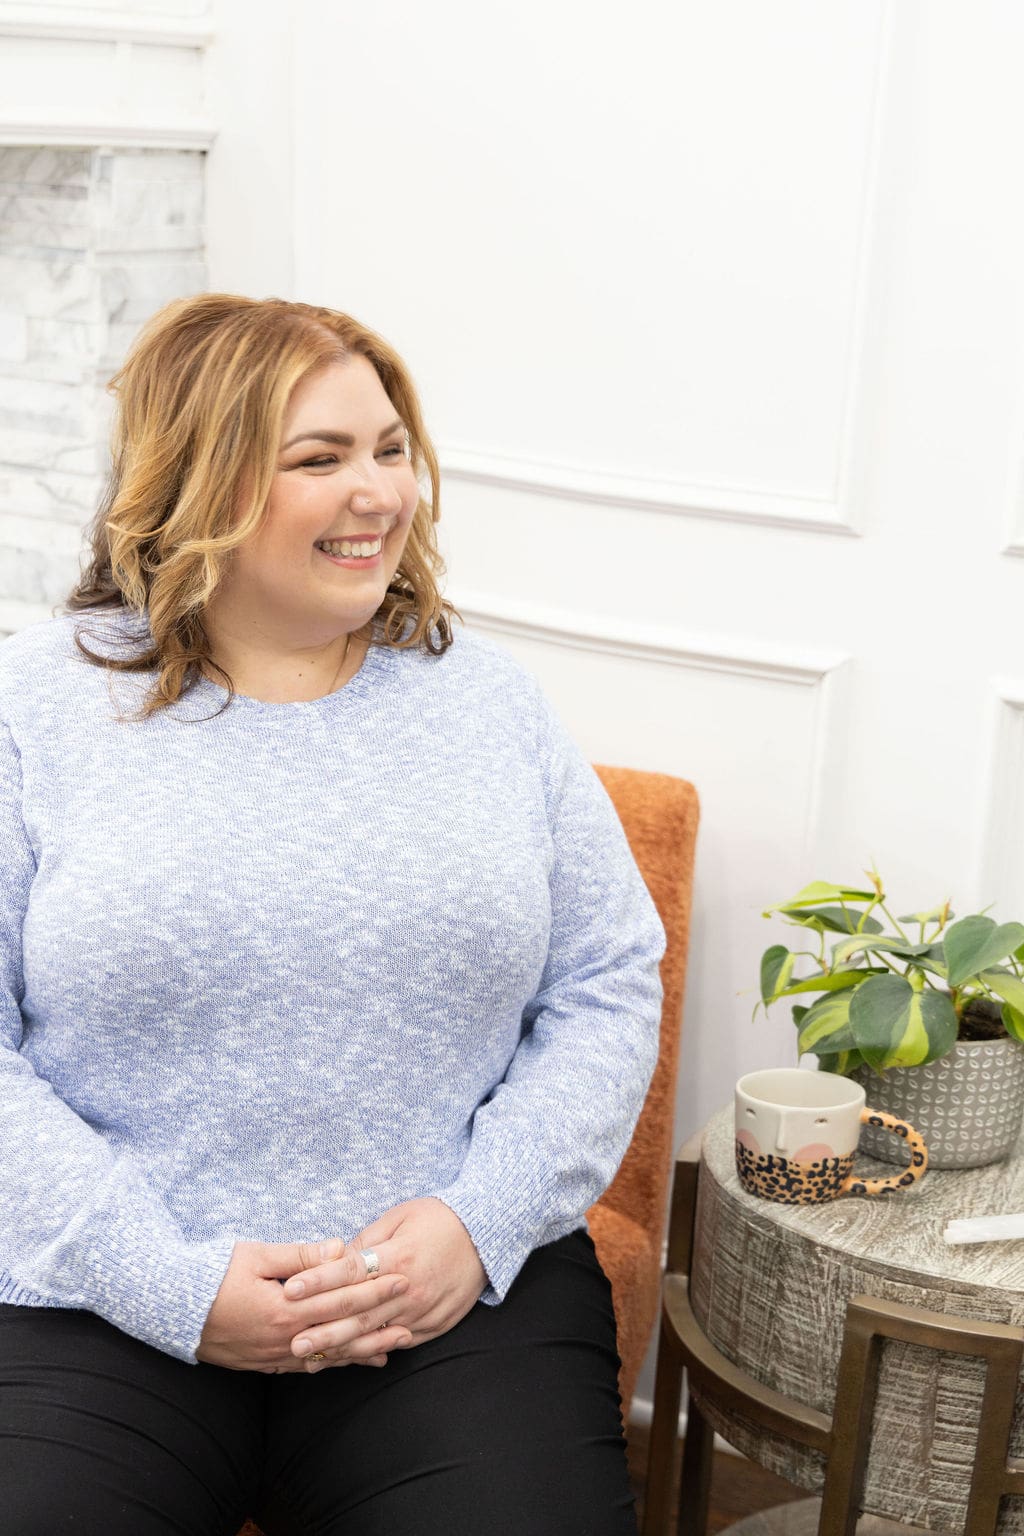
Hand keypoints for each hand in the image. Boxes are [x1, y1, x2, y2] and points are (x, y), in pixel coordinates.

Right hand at [196, 1238, 412, 1372]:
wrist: (167, 1306)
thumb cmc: (210, 1273)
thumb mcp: (255, 1254)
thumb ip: (301, 1256)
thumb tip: (339, 1249)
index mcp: (284, 1309)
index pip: (340, 1299)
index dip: (373, 1289)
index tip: (401, 1279)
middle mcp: (282, 1339)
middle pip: (341, 1331)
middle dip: (377, 1322)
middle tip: (412, 1317)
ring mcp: (272, 1355)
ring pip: (327, 1356)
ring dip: (361, 1350)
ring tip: (392, 1346)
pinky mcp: (262, 1363)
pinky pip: (305, 1367)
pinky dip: (332, 1364)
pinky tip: (348, 1362)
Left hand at [282, 1198, 486, 1365]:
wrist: (487, 1235)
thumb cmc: (439, 1219)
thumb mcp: (400, 1217)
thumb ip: (368, 1241)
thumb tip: (335, 1260)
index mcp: (399, 1256)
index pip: (351, 1272)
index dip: (319, 1281)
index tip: (291, 1290)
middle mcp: (409, 1289)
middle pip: (358, 1313)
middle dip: (322, 1328)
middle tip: (292, 1340)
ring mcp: (422, 1312)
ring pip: (374, 1335)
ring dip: (341, 1348)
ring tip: (310, 1359)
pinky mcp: (433, 1327)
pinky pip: (397, 1344)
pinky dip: (371, 1353)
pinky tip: (348, 1359)